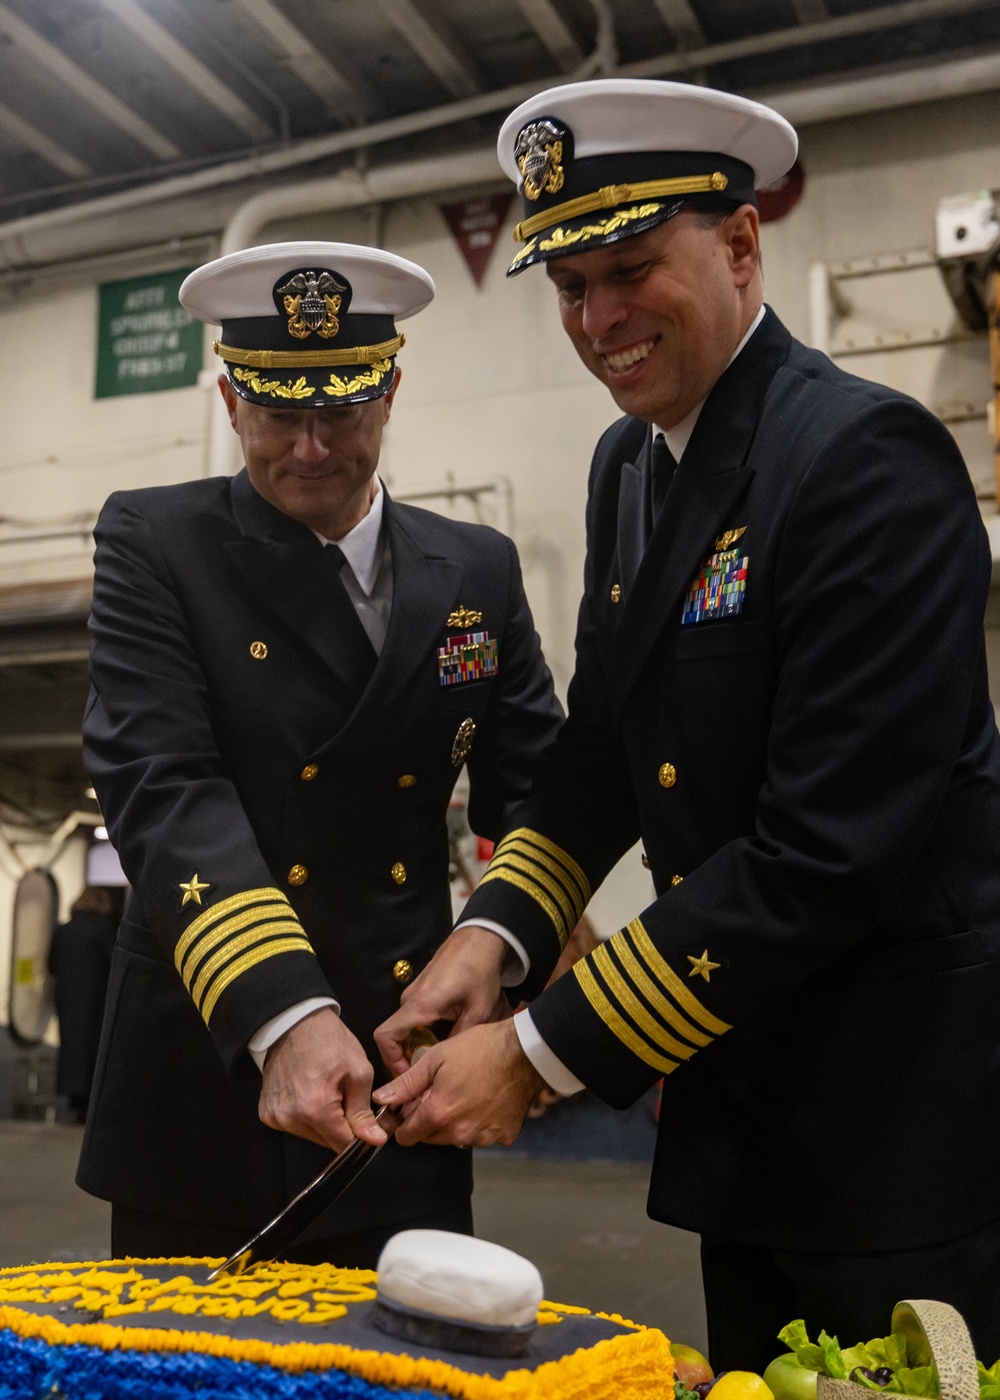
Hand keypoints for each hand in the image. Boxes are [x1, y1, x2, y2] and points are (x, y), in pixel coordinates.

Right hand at [258, 1006, 385, 1152]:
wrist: (294, 1022)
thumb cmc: (330, 1041)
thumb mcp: (358, 1072)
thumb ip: (364, 1112)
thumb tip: (376, 1140)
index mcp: (315, 1109)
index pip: (344, 1145)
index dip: (360, 1135)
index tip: (365, 1119)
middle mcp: (290, 1119)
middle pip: (326, 1142)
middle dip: (341, 1126)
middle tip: (345, 1096)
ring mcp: (275, 1117)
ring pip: (311, 1135)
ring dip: (323, 1122)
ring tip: (326, 1090)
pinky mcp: (266, 1113)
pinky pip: (294, 1125)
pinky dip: (305, 1115)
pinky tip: (308, 1091)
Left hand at [372, 1019, 542, 1147]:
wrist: (524, 1052)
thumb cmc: (479, 1049)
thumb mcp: (436, 1058)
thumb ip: (406, 1083)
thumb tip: (380, 1099)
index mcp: (439, 1114)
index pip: (406, 1137)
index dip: (404, 1120)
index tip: (411, 1105)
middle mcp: (459, 1133)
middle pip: (431, 1137)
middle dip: (429, 1119)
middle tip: (441, 1091)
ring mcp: (484, 1137)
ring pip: (456, 1137)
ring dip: (455, 1122)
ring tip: (465, 1092)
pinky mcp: (504, 1136)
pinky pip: (482, 1135)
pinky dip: (480, 1123)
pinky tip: (486, 1100)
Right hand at [374, 925, 512, 1077]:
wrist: (480, 939)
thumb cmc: (479, 972)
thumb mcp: (478, 1010)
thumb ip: (459, 1038)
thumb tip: (446, 1065)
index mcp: (420, 1005)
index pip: (386, 1036)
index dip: (390, 1060)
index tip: (407, 1076)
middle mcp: (410, 999)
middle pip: (394, 1036)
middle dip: (405, 1058)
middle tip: (426, 1075)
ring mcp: (413, 993)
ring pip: (405, 1028)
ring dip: (416, 1045)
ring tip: (436, 1060)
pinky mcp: (420, 990)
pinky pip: (412, 1018)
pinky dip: (420, 1032)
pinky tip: (441, 1039)